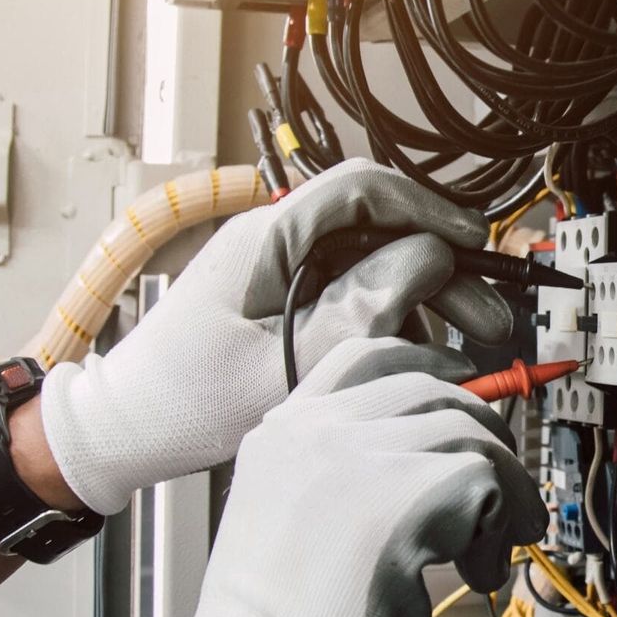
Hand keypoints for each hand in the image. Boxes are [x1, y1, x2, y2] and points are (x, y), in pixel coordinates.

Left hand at [38, 159, 513, 514]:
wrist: (129, 428)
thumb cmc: (187, 399)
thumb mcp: (287, 361)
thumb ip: (361, 308)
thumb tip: (426, 258)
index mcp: (269, 239)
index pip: (362, 189)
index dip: (428, 209)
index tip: (472, 244)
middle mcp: (278, 241)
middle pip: (381, 232)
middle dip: (443, 272)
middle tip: (488, 318)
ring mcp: (283, 268)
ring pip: (376, 264)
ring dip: (426, 301)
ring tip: (466, 346)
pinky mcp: (287, 296)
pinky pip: (356, 292)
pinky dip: (394, 320)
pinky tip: (419, 355)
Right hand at [103, 337, 545, 616]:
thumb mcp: (300, 519)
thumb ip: (353, 474)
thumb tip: (440, 459)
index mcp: (281, 434)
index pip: (366, 357)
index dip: (429, 366)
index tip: (467, 386)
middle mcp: (313, 431)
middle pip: (430, 389)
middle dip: (480, 434)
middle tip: (498, 488)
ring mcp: (357, 454)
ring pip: (469, 433)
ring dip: (496, 492)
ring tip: (482, 551)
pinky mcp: (404, 492)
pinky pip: (491, 481)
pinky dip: (502, 526)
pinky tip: (476, 570)